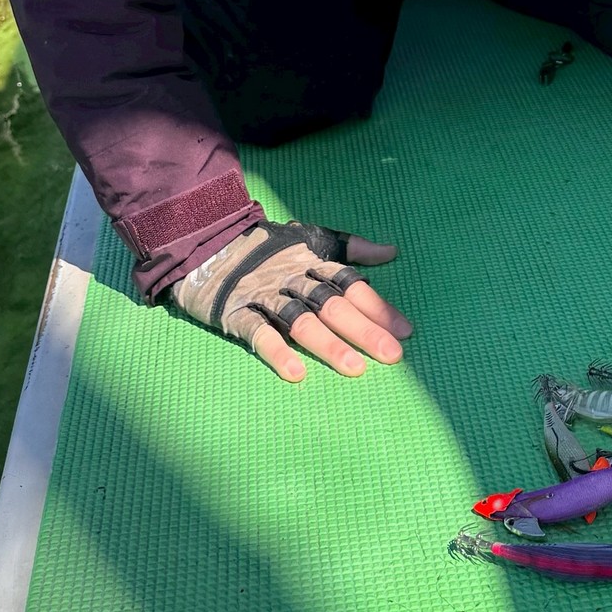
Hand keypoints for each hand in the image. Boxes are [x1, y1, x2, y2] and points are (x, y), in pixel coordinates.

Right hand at [170, 219, 411, 379]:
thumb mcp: (310, 238)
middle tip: (393, 355)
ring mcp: (264, 295)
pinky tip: (296, 373)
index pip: (350, 284)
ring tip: (355, 368)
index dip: (377, 306)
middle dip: (364, 330)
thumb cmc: (266, 247)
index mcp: (312, 261)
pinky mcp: (235, 312)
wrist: (206, 241)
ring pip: (300, 321)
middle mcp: (292, 278)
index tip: (404, 330)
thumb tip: (391, 252)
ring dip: (329, 345)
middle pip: (332, 304)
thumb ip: (350, 248)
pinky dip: (276, 352)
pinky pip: (257, 333)